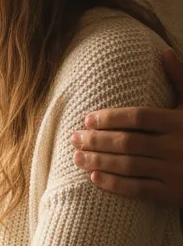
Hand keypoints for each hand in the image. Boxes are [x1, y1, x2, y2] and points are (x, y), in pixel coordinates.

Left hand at [71, 48, 182, 206]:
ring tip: (77, 157)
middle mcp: (177, 146)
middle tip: (74, 138)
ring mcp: (175, 171)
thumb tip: (164, 52)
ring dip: (99, 161)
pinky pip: (138, 190)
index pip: (138, 117)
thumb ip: (181, 79)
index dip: (110, 118)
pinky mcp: (173, 193)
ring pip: (128, 165)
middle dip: (96, 140)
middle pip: (127, 142)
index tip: (87, 119)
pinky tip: (95, 178)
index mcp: (180, 122)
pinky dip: (115, 184)